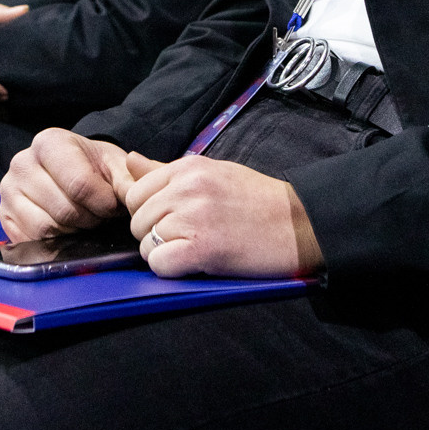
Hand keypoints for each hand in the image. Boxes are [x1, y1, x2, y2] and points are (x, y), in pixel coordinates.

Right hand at [0, 128, 136, 240]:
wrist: (69, 173)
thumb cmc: (92, 167)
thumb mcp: (115, 164)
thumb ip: (130, 178)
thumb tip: (135, 193)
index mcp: (49, 142)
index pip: (80, 185)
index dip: (103, 203)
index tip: (111, 204)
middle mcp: (21, 163)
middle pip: (64, 211)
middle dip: (89, 219)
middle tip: (97, 213)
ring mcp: (8, 191)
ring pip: (46, 229)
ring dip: (72, 232)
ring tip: (81, 219)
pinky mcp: (4, 217)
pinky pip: (31, 240)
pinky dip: (53, 241)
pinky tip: (64, 228)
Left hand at [122, 153, 322, 278]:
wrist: (300, 224)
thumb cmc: (257, 200)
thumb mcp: (212, 173)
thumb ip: (166, 171)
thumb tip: (129, 160)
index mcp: (188, 167)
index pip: (135, 192)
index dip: (147, 212)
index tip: (171, 221)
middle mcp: (186, 187)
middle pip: (136, 219)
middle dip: (154, 234)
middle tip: (186, 239)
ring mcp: (193, 216)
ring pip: (146, 243)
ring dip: (164, 253)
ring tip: (195, 250)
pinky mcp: (203, 247)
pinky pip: (159, 263)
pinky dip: (171, 269)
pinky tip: (195, 264)